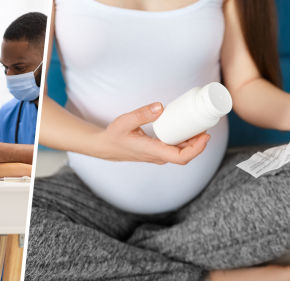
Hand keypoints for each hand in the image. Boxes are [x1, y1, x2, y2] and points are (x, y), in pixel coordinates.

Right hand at [94, 102, 209, 164]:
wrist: (106, 147)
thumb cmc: (114, 135)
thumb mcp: (124, 122)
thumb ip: (141, 114)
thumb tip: (160, 107)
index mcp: (152, 151)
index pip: (180, 157)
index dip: (196, 149)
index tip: (205, 136)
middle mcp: (157, 156)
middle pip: (184, 155)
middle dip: (198, 143)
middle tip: (204, 126)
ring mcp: (157, 156)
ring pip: (180, 153)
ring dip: (192, 142)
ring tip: (198, 126)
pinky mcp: (157, 152)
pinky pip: (174, 150)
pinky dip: (184, 142)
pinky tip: (186, 130)